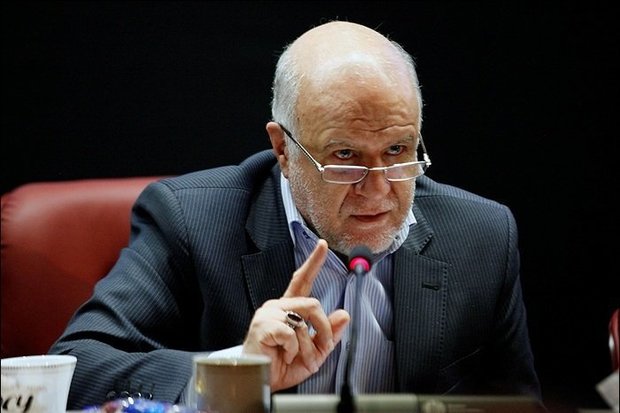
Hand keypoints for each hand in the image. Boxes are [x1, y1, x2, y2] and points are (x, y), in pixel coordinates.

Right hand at [242, 239, 349, 390]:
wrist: (261, 383)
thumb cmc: (281, 367)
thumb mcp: (314, 352)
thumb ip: (329, 334)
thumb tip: (344, 315)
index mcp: (288, 309)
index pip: (302, 280)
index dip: (313, 262)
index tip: (322, 245)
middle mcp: (277, 307)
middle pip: (313, 303)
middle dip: (323, 327)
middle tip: (322, 347)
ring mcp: (268, 315)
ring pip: (304, 319)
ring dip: (308, 344)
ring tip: (298, 357)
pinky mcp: (262, 325)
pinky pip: (291, 333)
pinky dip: (293, 349)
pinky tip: (283, 355)